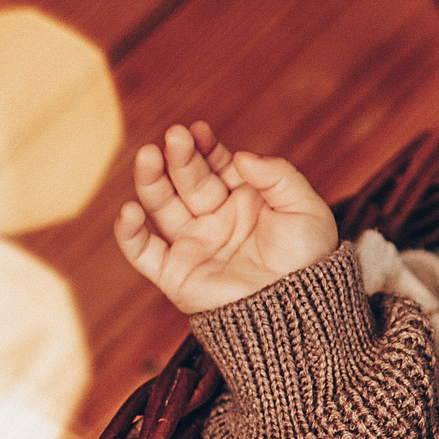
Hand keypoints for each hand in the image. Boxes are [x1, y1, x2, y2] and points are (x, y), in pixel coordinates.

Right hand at [113, 122, 338, 314]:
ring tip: (148, 157)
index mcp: (244, 200)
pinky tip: (130, 211)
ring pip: (162, 207)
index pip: (215, 165)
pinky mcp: (176, 274)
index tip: (197, 130)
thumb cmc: (309, 259)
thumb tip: (241, 156)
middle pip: (188, 181)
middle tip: (175, 137)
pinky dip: (131, 233)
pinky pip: (144, 252)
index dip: (205, 147)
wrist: (300, 309)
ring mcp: (194, 244)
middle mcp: (215, 218)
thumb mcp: (304, 208)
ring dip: (152, 182)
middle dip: (180, 158)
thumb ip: (277, 175)